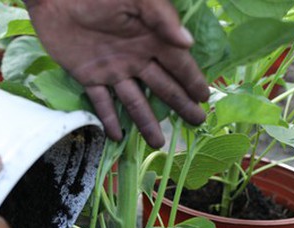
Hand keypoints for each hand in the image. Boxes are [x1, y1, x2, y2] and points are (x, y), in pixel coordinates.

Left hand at [26, 0, 208, 147]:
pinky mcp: (88, 76)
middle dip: (180, 104)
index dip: (192, 80)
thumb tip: (188, 43)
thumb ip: (161, 17)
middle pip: (162, 86)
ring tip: (158, 143)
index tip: (205, 97)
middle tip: (196, 122)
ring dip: (146, 121)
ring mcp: (112, 69)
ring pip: (134, 101)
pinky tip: (118, 136)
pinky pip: (101, 102)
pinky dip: (109, 119)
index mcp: (150, 37)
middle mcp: (135, 57)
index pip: (178, 64)